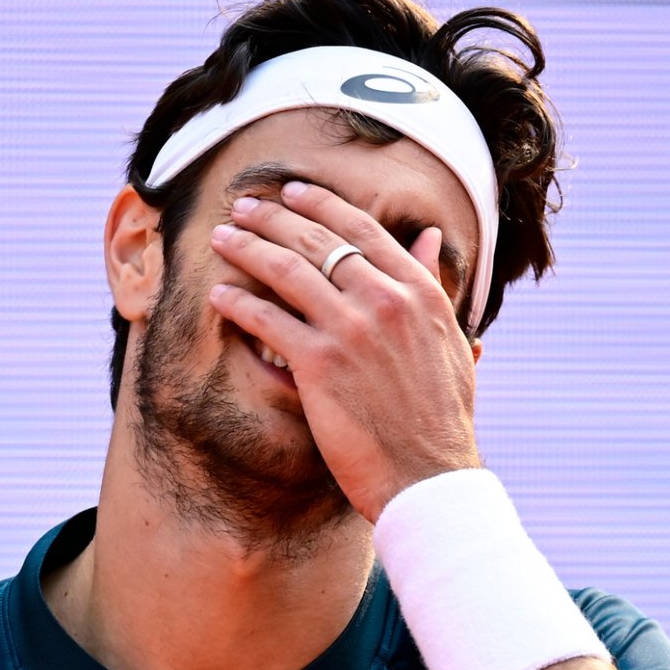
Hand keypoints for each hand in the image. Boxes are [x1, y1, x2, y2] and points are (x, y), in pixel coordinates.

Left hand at [208, 180, 480, 522]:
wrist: (428, 476)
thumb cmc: (441, 420)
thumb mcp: (449, 341)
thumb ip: (431, 285)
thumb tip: (426, 236)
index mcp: (419, 292)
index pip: (362, 230)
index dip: (320, 205)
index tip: (292, 193)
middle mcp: (385, 300)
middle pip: (318, 242)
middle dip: (273, 217)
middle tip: (243, 206)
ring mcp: (351, 329)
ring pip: (288, 270)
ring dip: (248, 248)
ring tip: (222, 237)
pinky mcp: (319, 364)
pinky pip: (268, 320)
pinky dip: (239, 304)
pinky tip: (219, 296)